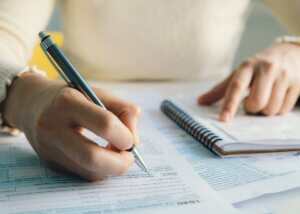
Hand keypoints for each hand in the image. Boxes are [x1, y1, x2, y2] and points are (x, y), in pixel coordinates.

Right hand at [3, 73, 140, 179]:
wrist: (32, 104)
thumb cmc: (73, 97)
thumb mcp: (99, 93)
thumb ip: (125, 111)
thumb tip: (134, 142)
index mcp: (68, 102)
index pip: (105, 124)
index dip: (125, 136)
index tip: (130, 139)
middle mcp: (53, 126)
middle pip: (92, 157)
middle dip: (120, 163)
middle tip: (129, 157)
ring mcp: (49, 148)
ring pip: (88, 172)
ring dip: (111, 168)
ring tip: (115, 154)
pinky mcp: (50, 163)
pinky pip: (82, 174)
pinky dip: (99, 169)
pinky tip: (101, 156)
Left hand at [198, 42, 299, 121]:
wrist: (290, 53)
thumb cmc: (258, 67)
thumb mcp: (239, 74)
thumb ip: (220, 89)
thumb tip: (199, 102)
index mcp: (247, 66)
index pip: (236, 87)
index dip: (229, 105)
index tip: (223, 120)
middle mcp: (266, 69)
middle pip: (256, 103)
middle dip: (251, 109)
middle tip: (251, 102)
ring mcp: (283, 76)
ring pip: (271, 109)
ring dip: (265, 111)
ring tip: (265, 98)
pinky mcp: (297, 84)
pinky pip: (284, 110)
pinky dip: (277, 110)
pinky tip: (276, 98)